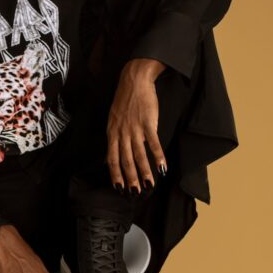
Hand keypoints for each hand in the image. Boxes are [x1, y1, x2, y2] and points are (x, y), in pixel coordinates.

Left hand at [106, 59, 166, 192]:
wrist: (134, 79)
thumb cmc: (125, 100)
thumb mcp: (113, 120)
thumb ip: (114, 139)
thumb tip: (110, 157)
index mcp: (112, 133)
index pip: (111, 158)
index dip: (115, 174)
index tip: (118, 187)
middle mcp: (122, 133)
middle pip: (125, 160)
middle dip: (130, 178)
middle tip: (134, 193)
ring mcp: (135, 128)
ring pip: (139, 154)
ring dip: (144, 172)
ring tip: (149, 185)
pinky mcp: (148, 122)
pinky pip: (153, 143)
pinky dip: (158, 156)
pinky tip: (162, 167)